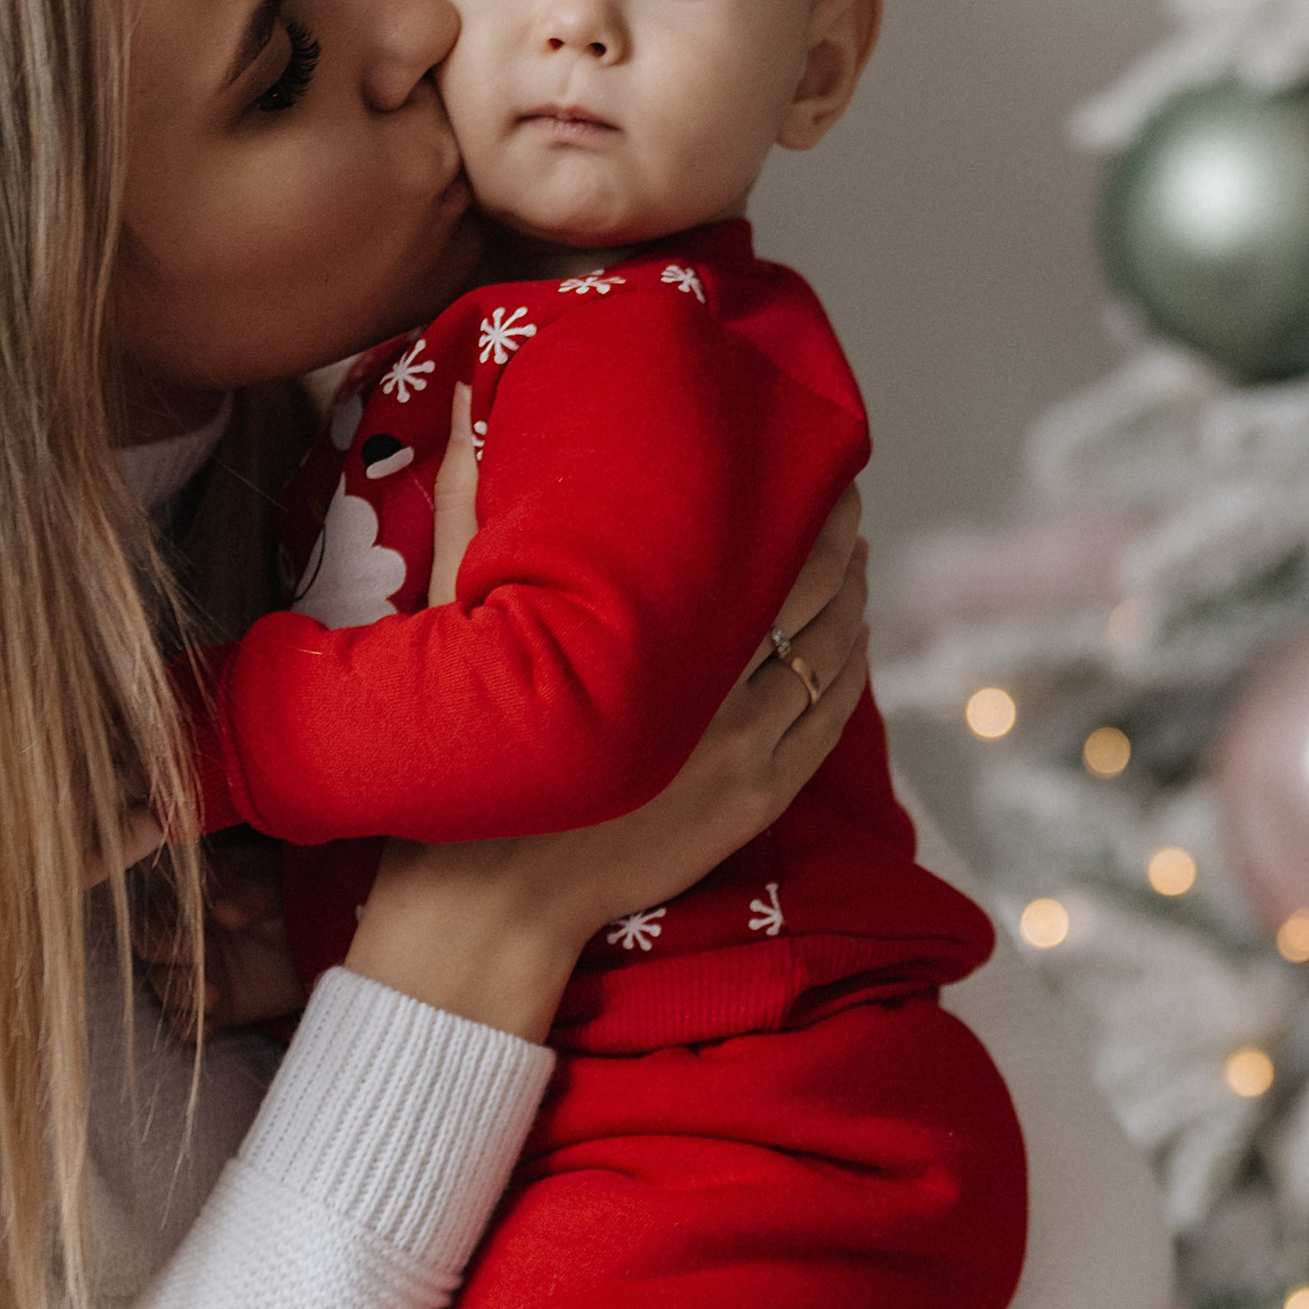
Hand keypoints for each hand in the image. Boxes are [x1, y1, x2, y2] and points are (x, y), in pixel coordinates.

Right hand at [133, 834, 299, 1044]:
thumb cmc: (285, 902)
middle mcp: (181, 941)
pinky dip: (194, 1025)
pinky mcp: (213, 1009)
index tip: (187, 934)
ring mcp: (195, 975)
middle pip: (151, 954)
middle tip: (198, 959)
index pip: (152, 916)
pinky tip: (209, 1023)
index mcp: (186, 905)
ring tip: (213, 995)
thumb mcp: (273, 890)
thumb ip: (248, 896)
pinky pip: (189, 1022)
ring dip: (183, 995)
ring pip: (167, 990)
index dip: (160, 928)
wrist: (315, 941)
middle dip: (168, 960)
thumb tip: (221, 909)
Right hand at [345, 490, 871, 1040]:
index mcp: (656, 643)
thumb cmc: (468, 760)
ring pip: (831, 658)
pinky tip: (847, 641)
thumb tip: (462, 403)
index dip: (799, 505)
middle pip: (811, 596)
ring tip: (851, 557)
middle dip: (833, 540)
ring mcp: (747, 757)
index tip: (806, 463)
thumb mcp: (458, 624)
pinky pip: (829, 722)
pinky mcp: (756, 805)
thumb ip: (469, 510)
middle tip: (838, 494)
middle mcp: (717, 696)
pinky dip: (847, 671)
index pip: (763, 551)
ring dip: (849, 600)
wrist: (488, 904)